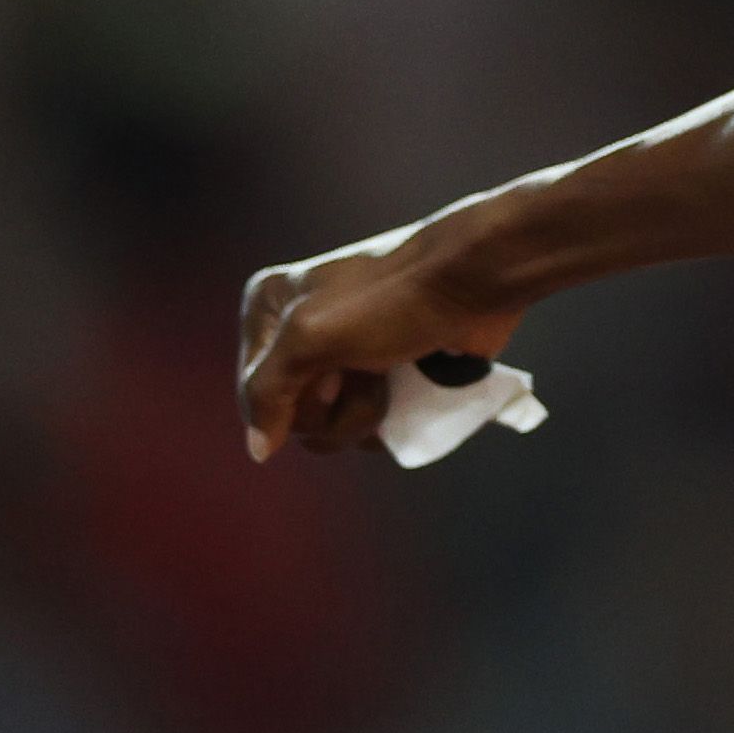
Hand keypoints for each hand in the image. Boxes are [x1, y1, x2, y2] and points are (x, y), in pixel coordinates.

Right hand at [237, 215, 525, 461]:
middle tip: (370, 368)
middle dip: (337, 406)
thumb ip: (267, 393)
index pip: (254, 394)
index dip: (296, 396)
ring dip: (367, 414)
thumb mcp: (311, 337)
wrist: (478, 281)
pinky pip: (370, 427)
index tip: (333, 367)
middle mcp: (301, 333)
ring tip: (394, 374)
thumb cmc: (394, 298)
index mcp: (269, 308)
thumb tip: (259, 451)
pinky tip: (411, 392)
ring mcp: (347, 357)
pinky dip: (390, 423)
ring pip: (334, 429)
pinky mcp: (387, 376)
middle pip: (295, 418)